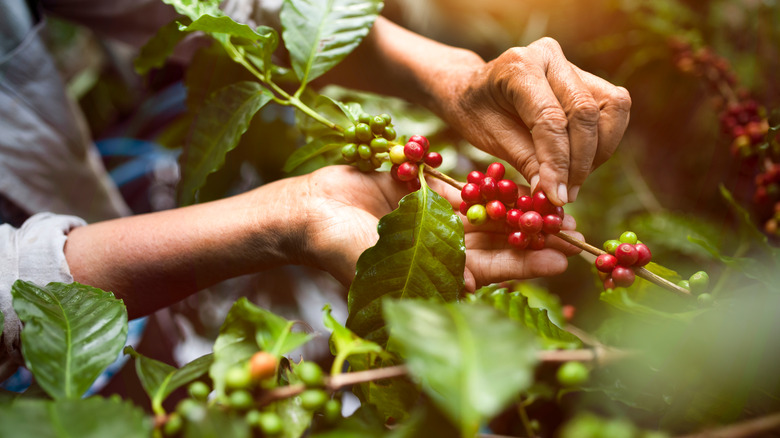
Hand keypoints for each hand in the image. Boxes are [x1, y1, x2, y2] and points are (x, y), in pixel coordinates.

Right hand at [300, 166, 581, 290]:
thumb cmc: (335, 246)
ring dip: (517, 209)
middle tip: (573, 229)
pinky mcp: (422, 193)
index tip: (561, 258)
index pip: (489, 271)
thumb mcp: (379, 264)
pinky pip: (461, 188)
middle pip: (495, 243)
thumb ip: (424, 272)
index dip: (525, 265)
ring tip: (554, 202)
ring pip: (484, 214)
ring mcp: (432, 220)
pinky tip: (517, 179)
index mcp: (434, 274)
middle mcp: (439, 249)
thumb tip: (472, 286)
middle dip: (532, 237)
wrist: (306, 210)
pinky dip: (487, 185)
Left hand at [434, 37, 631, 205]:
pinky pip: (613, 110)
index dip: (558, 162)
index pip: (550, 118)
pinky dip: (602, 142)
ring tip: (572, 180)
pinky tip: (578, 164)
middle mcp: (550, 57)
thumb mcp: (490, 139)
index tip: (557, 197)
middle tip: (565, 195)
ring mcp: (572, 64)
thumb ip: (525, 161)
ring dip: (598, 153)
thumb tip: (554, 195)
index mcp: (519, 66)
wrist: (472, 90)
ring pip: (611, 108)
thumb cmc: (476, 113)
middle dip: (580, 162)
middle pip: (585, 112)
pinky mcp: (589, 78)